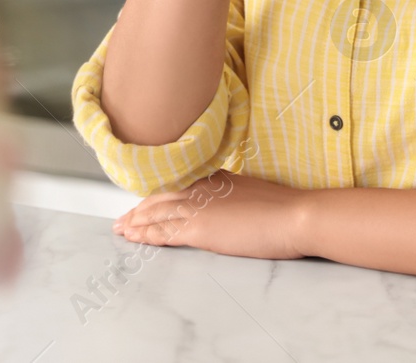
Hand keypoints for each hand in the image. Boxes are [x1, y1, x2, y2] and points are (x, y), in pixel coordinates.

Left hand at [111, 170, 307, 260]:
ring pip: (157, 214)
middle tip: (123, 219)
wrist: (293, 215)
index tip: (145, 202)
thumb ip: (233, 196)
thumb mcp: (252, 192)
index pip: (177, 186)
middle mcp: (201, 189)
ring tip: (122, 229)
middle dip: (140, 209)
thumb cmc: (283, 208)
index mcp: (215, 178)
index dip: (157, 195)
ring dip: (136, 222)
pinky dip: (146, 235)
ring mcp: (198, 208)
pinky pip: (164, 233)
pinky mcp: (198, 229)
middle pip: (161, 198)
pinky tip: (135, 238)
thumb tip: (227, 204)